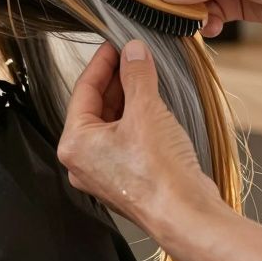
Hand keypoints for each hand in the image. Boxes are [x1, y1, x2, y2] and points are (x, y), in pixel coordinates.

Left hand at [57, 41, 220, 237]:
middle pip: (96, 107)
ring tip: (147, 76)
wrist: (187, 216)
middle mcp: (83, 161)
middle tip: (135, 56)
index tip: (116, 44)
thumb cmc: (159, 173)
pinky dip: (137, 120)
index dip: (102, 62)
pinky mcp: (127, 179)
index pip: (83, 90)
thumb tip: (132, 51)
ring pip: (112, 124)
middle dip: (117, 80)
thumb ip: (136, 75)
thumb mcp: (146, 110)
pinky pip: (126, 140)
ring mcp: (105, 173)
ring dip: (129, 99)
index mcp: (74, 143)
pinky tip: (155, 106)